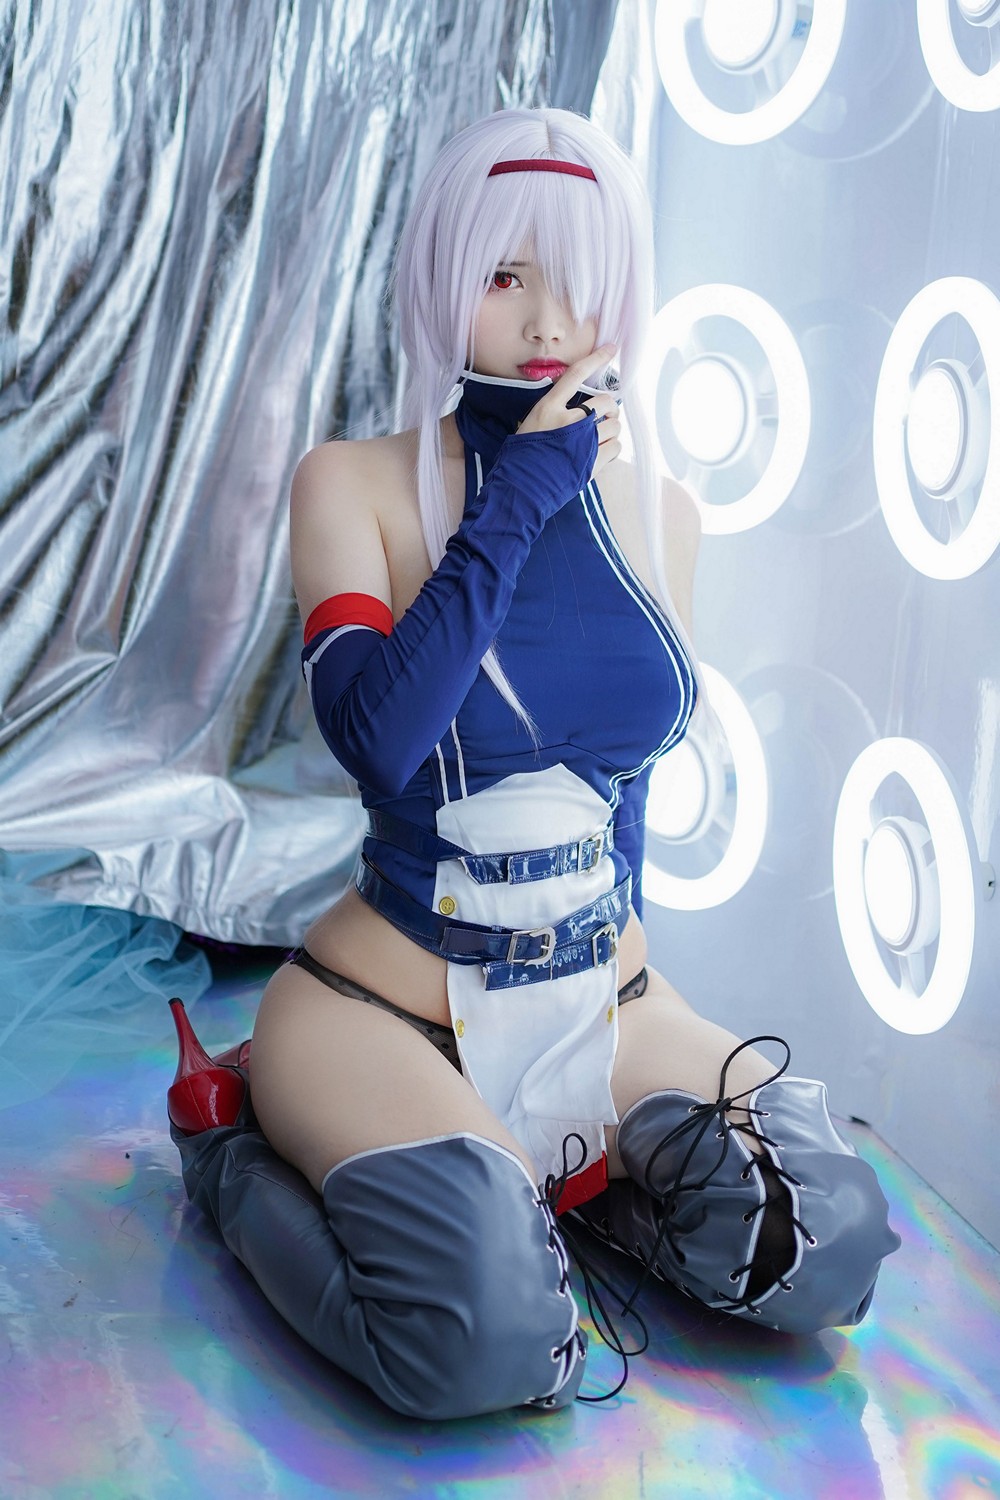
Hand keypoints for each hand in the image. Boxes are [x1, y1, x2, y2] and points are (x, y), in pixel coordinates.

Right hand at [516, 344, 621, 478]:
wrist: (520, 489)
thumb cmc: (521, 458)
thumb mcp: (530, 425)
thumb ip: (554, 412)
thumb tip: (577, 409)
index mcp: (549, 408)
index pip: (576, 375)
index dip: (596, 359)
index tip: (611, 349)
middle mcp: (568, 421)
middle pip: (606, 402)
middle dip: (610, 409)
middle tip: (604, 418)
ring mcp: (582, 441)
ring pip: (615, 425)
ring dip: (611, 431)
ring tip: (597, 440)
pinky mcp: (592, 462)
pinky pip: (616, 447)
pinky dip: (612, 449)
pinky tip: (599, 454)